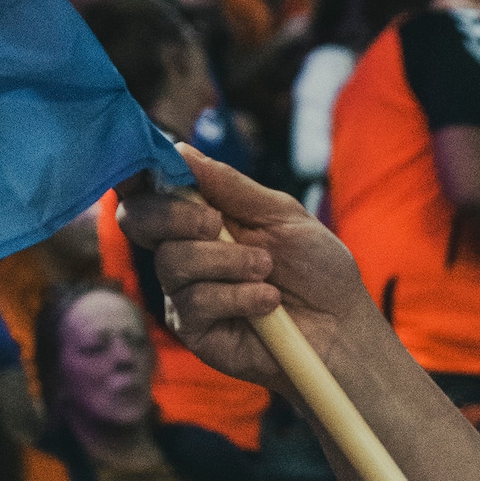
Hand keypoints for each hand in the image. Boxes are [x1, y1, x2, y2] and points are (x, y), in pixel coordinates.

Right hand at [115, 146, 376, 397]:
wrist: (343, 329)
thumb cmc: (317, 271)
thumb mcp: (283, 216)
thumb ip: (232, 186)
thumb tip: (180, 150)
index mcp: (199, 217)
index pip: (146, 191)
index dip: (136, 173)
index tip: (153, 166)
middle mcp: (183, 251)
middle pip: (137, 219)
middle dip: (175, 215)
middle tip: (217, 224)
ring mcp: (184, 291)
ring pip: (172, 261)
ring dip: (226, 261)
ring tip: (266, 270)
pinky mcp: (194, 329)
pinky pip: (194, 302)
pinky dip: (237, 295)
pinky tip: (268, 301)